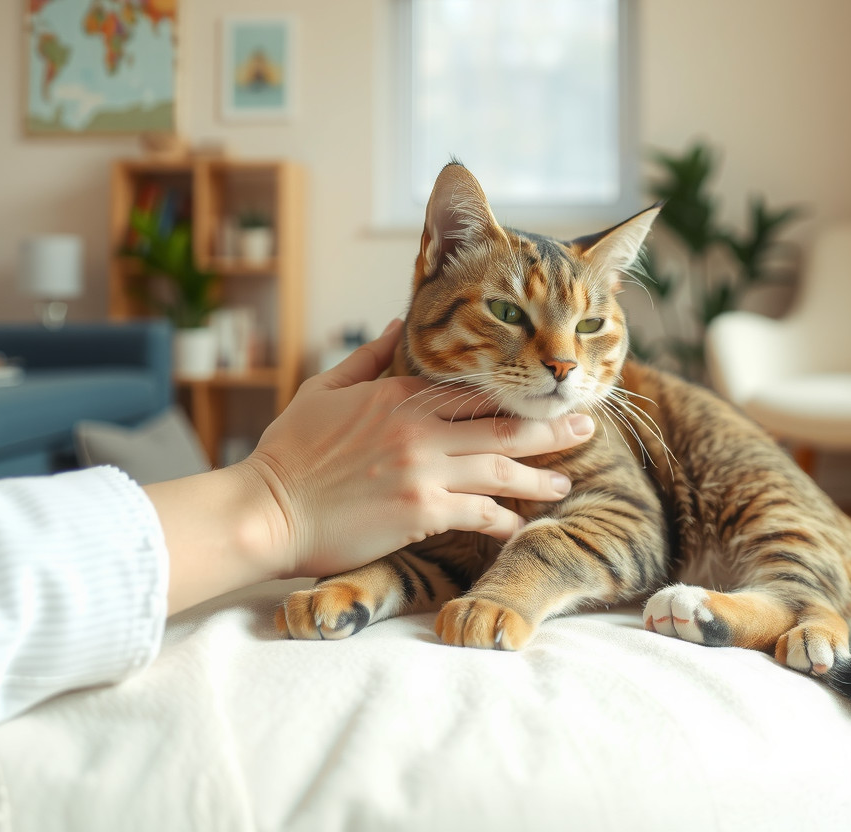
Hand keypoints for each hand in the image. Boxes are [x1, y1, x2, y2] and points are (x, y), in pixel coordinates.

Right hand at [241, 319, 595, 579]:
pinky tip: (523, 527)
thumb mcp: (326, 389)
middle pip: (502, 424)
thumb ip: (369, 356)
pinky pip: (479, 514)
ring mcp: (424, 471)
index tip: (539, 392)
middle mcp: (420, 429)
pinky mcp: (421, 513)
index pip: (471, 387)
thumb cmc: (290, 452)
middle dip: (549, 425)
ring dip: (540, 476)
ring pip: (502, 469)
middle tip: (585, 424)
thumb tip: (394, 323)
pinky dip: (505, 520)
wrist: (265, 510)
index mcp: (399, 394)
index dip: (512, 389)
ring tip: (567, 481)